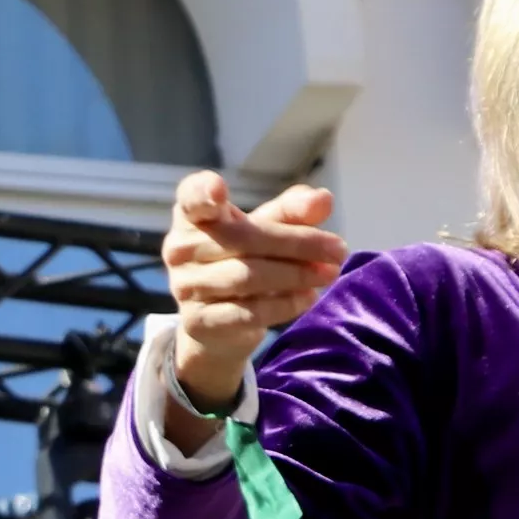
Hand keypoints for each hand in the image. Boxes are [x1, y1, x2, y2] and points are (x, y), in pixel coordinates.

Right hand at [161, 173, 343, 425]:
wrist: (219, 328)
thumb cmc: (244, 262)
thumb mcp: (268, 231)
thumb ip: (293, 212)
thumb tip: (323, 199)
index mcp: (192, 216)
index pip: (191, 198)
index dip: (202, 193)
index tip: (219, 190)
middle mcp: (179, 248)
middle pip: (243, 238)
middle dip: (297, 243)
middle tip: (339, 250)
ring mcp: (185, 286)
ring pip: (247, 276)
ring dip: (296, 275)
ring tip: (329, 273)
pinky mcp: (199, 322)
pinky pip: (249, 311)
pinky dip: (285, 304)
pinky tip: (308, 297)